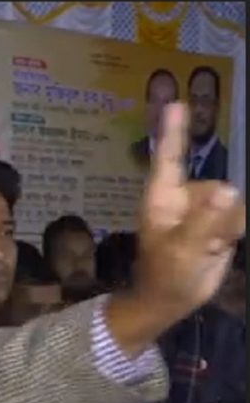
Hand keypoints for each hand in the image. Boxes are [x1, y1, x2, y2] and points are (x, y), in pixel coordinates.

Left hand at [133, 103, 244, 317]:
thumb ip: (206, 220)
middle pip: (217, 188)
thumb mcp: (183, 250)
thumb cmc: (165, 274)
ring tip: (210, 247)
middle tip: (206, 242)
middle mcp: (183, 197)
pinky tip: (219, 247)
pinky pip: (239, 216)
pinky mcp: (218, 223)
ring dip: (228, 227)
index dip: (173, 131)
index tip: (176, 103)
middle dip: (221, 214)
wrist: (171, 300)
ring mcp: (201, 210)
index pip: (169, 158)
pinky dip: (234, 231)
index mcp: (162, 198)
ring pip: (233, 203)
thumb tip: (228, 189)